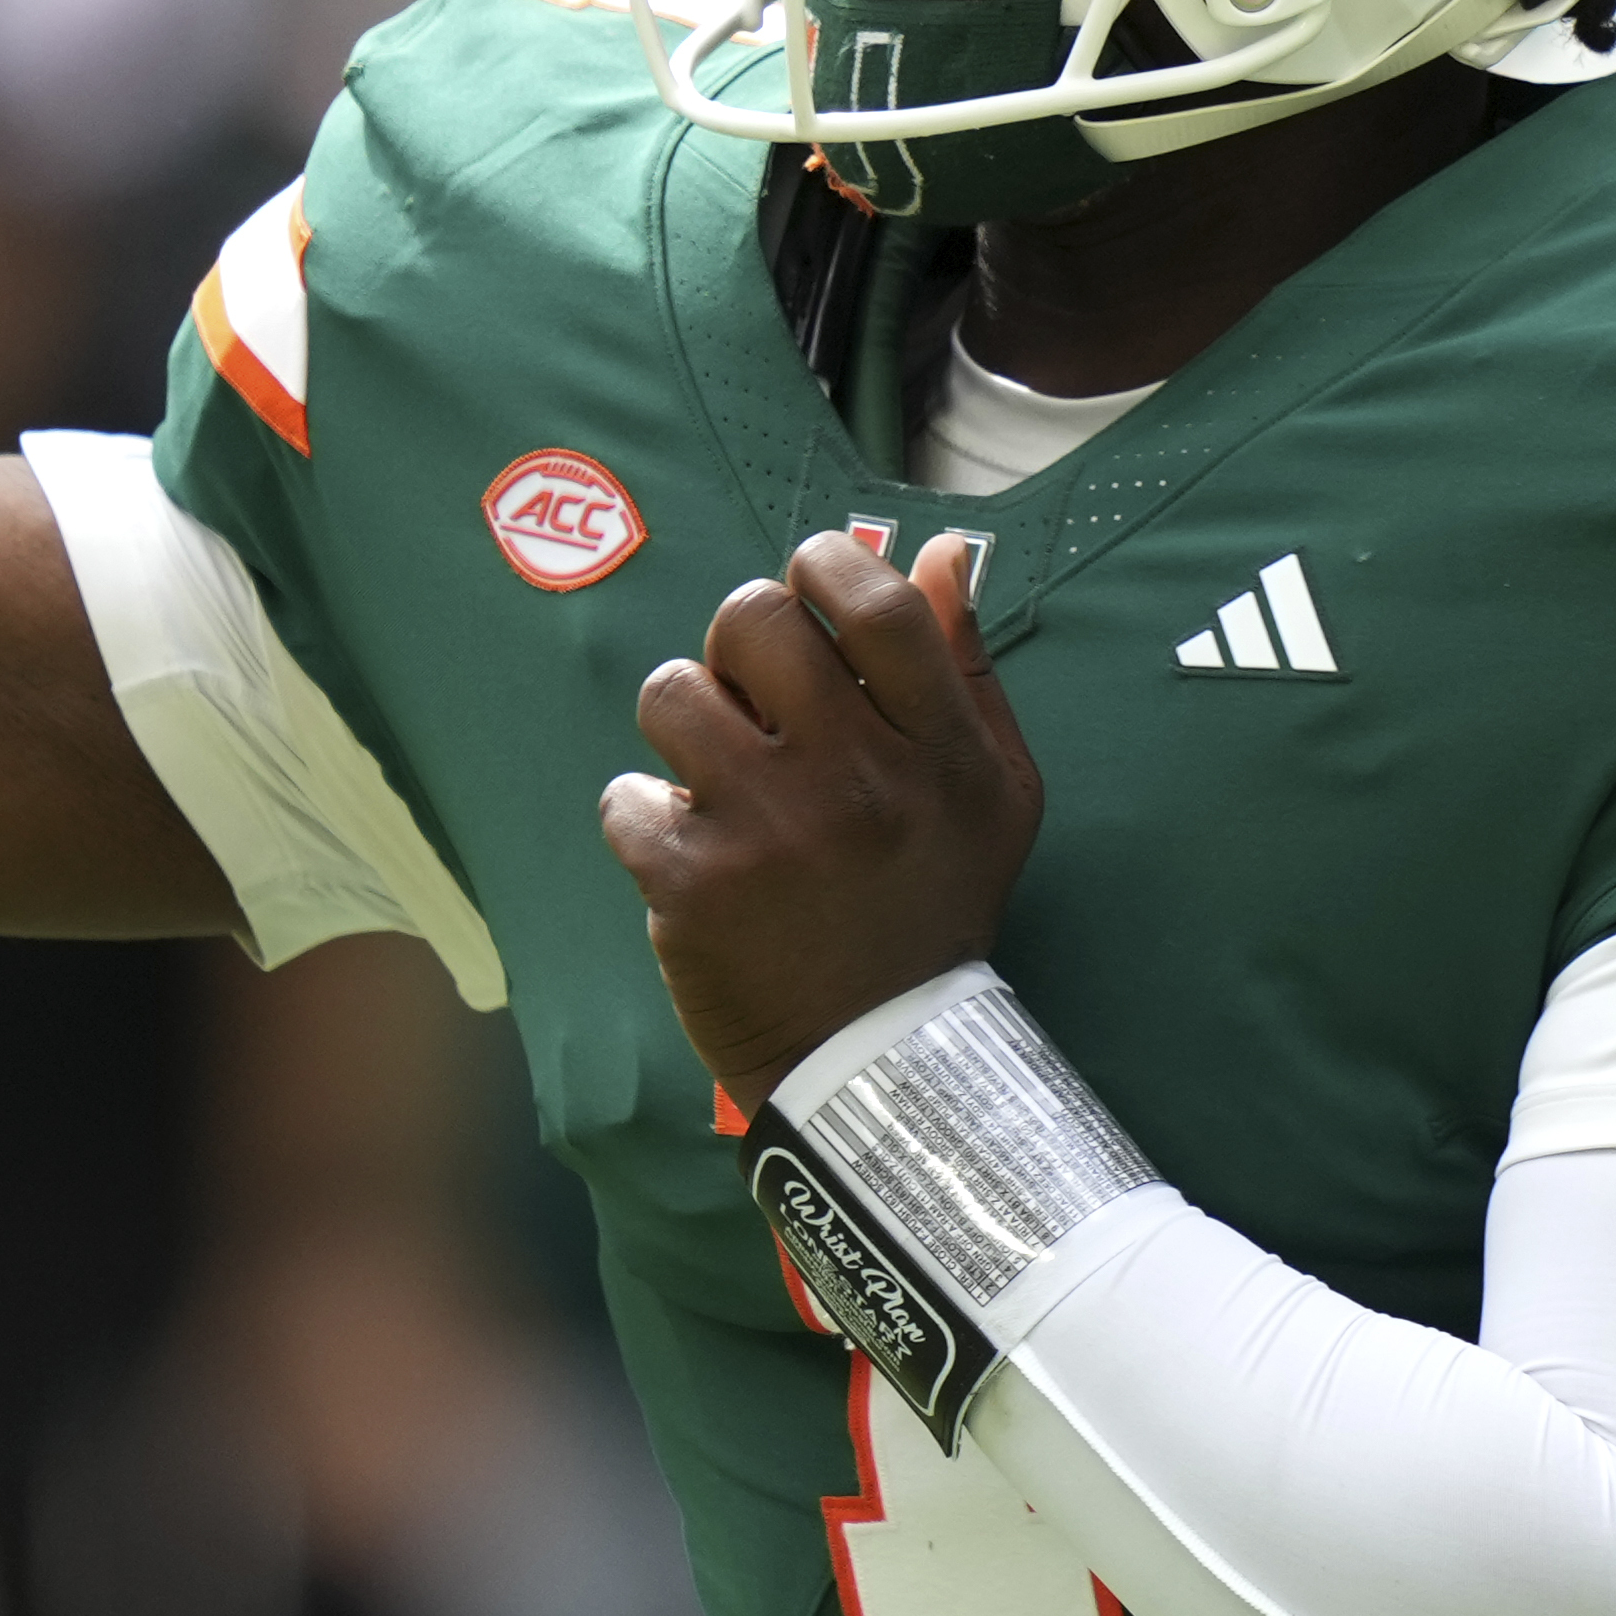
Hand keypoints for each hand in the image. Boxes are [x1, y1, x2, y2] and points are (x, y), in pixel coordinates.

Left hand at [602, 535, 1042, 1114]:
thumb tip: (943, 554)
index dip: (825, 566)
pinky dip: (646, 817)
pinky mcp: (691, 882)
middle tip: (753, 693)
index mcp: (940, 752)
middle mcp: (858, 781)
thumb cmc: (931, 904)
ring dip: (684, 722)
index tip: (809, 584)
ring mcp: (768, 830)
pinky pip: (626, 794)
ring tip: (714, 772)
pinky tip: (687, 850)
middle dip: (739, 640)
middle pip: (756, 620)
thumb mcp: (988, 791)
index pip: (875, 604)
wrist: (874, 1061)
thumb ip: (967, 669)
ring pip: (673, 692)